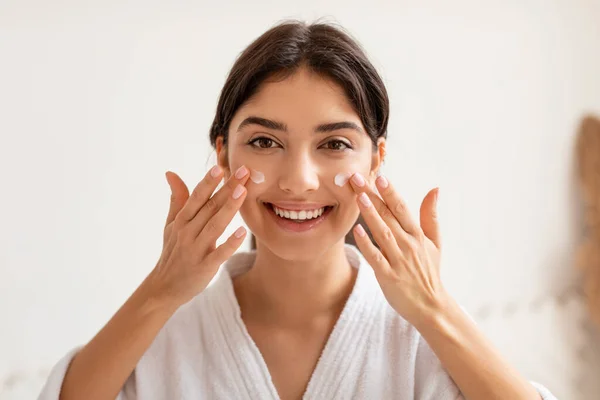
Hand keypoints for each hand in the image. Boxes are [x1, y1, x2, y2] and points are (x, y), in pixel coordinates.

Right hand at [143, 165, 249, 307]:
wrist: (164, 287)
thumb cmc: (172, 251)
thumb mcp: (171, 224)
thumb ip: (176, 198)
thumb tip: (170, 172)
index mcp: (182, 220)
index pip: (197, 197)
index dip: (209, 181)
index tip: (221, 166)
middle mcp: (188, 232)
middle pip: (210, 207)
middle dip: (227, 188)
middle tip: (244, 171)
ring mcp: (196, 249)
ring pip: (215, 226)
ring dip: (229, 208)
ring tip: (242, 192)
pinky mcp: (205, 267)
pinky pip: (219, 253)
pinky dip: (230, 243)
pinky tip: (242, 232)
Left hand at [348, 172, 447, 327]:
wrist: (431, 306)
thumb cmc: (429, 271)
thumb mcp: (434, 243)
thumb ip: (431, 216)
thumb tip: (435, 189)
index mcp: (418, 235)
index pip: (402, 209)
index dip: (391, 192)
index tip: (380, 176)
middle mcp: (408, 245)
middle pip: (388, 216)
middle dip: (373, 196)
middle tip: (358, 178)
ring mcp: (398, 261)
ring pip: (382, 233)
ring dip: (371, 215)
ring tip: (359, 197)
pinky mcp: (388, 276)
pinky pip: (376, 258)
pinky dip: (367, 244)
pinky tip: (357, 231)